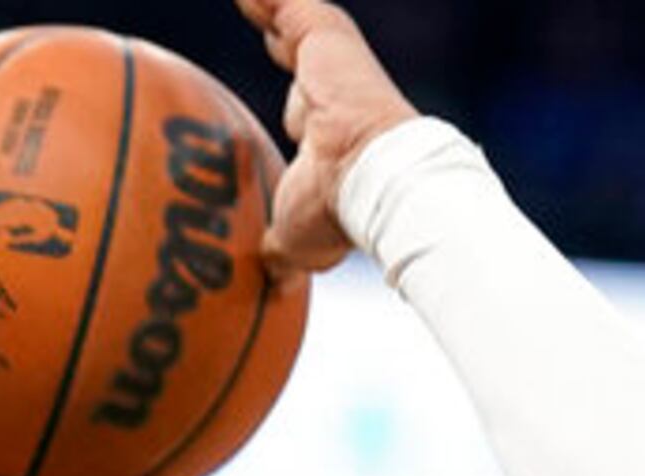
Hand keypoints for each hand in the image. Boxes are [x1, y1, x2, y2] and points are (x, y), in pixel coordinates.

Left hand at [235, 0, 422, 279]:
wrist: (373, 180)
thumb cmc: (337, 215)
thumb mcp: (296, 241)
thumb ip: (280, 251)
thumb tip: (271, 279)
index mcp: (330, 135)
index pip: (309, 109)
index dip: (298, 104)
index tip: (291, 106)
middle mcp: (332, 94)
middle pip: (303, 62)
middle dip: (287, 46)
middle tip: (272, 34)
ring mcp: (329, 62)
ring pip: (296, 25)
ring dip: (276, 11)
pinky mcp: (323, 37)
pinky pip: (288, 4)